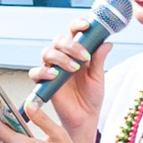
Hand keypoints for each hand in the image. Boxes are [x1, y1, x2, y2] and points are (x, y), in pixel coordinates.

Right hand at [26, 21, 110, 142]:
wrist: (85, 117)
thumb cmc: (91, 97)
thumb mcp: (98, 77)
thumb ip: (99, 59)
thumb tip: (107, 42)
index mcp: (77, 51)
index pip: (73, 31)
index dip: (77, 24)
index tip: (86, 26)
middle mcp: (63, 57)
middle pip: (59, 40)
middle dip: (71, 45)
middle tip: (83, 56)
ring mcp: (52, 69)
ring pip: (48, 52)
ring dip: (61, 58)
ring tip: (73, 68)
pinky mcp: (44, 82)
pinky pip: (36, 72)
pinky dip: (44, 72)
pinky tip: (55, 75)